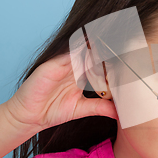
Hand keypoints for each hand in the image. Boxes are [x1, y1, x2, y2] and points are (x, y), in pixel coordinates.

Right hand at [3, 52, 117, 133]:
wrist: (29, 117)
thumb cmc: (53, 111)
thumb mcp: (82, 109)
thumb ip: (100, 107)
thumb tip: (120, 113)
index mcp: (80, 74)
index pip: (98, 62)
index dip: (111, 58)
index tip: (127, 55)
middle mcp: (72, 66)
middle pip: (91, 52)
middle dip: (105, 48)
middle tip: (123, 42)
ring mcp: (62, 64)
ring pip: (80, 49)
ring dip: (94, 45)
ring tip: (109, 40)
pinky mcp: (51, 65)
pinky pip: (65, 54)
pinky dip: (76, 50)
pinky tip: (88, 47)